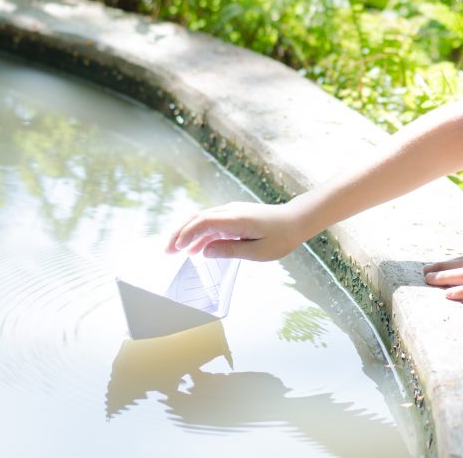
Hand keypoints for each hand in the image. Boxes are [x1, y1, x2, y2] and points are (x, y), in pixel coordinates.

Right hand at [166, 201, 307, 261]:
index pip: (204, 222)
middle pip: (198, 218)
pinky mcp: (235, 216)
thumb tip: (205, 251)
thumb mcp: (258, 251)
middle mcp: (231, 211)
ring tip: (176, 251)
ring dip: (188, 233)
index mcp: (236, 219)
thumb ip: (230, 250)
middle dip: (180, 233)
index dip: (188, 234)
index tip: (178, 249)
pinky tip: (196, 248)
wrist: (296, 220)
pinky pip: (213, 223)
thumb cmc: (281, 237)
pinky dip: (201, 234)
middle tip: (167, 250)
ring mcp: (232, 212)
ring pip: (203, 219)